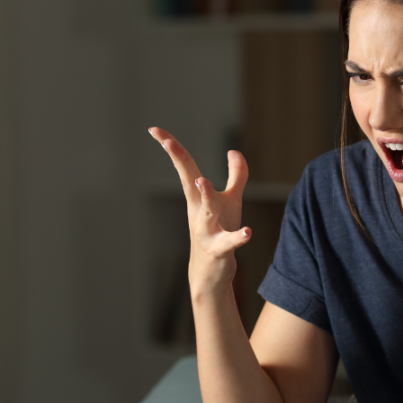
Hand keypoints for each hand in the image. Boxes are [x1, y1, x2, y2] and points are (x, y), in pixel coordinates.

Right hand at [148, 127, 251, 293]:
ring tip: (203, 181)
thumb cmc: (219, 232)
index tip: (154, 129)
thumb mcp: (230, 201)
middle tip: (168, 143)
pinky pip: (229, 242)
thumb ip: (236, 175)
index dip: (172, 147)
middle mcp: (198, 210)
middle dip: (179, 162)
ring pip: (205, 211)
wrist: (210, 273)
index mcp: (198, 196)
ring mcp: (207, 230)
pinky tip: (247, 232)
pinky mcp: (219, 250)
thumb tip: (234, 151)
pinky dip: (238, 237)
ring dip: (204, 196)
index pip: (185, 166)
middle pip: (188, 181)